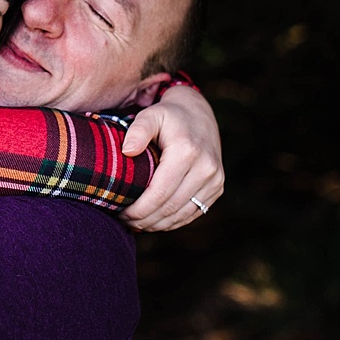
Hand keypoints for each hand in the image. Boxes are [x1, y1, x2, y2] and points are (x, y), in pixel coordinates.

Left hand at [121, 84, 223, 231]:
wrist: (199, 114)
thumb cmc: (168, 116)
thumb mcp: (150, 115)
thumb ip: (137, 131)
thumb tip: (127, 151)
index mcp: (187, 152)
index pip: (160, 193)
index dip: (139, 209)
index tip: (121, 213)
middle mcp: (206, 168)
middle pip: (171, 207)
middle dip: (145, 220)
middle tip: (125, 221)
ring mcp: (215, 180)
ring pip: (183, 214)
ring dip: (158, 224)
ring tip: (136, 224)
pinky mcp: (218, 187)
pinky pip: (194, 212)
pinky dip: (173, 221)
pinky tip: (155, 221)